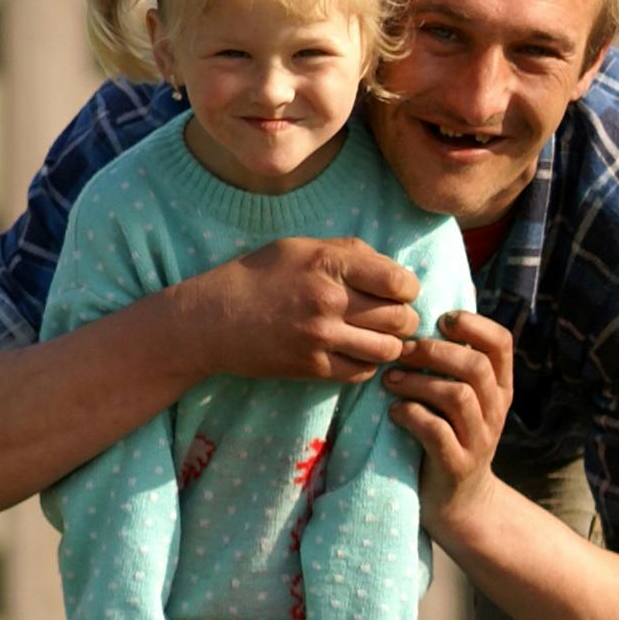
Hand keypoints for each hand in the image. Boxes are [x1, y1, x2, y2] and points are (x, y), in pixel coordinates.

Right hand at [176, 238, 418, 383]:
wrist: (210, 319)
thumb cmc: (257, 277)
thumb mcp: (301, 247)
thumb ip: (349, 252)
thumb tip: (393, 269)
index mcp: (329, 264)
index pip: (399, 282)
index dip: (408, 288)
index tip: (399, 291)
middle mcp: (328, 300)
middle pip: (400, 318)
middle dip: (405, 318)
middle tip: (394, 317)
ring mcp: (320, 338)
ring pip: (388, 350)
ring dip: (390, 345)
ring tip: (378, 336)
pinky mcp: (312, 367)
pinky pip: (362, 372)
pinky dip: (367, 364)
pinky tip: (356, 352)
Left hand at [385, 308, 514, 537]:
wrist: (460, 503)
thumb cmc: (450, 438)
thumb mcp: (461, 401)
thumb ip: (453, 367)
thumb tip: (421, 318)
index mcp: (500, 388)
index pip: (501, 343)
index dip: (473, 324)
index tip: (440, 321)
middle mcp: (496, 411)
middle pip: (476, 366)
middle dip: (435, 352)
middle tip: (402, 351)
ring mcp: (480, 440)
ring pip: (457, 396)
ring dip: (417, 382)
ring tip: (390, 380)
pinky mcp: (457, 465)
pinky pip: (436, 432)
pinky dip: (410, 415)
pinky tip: (394, 412)